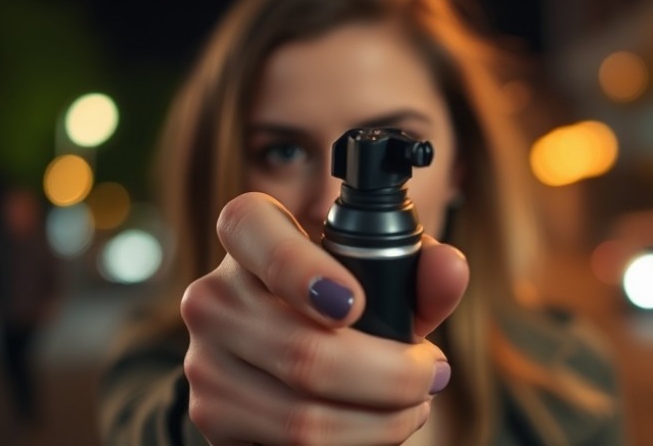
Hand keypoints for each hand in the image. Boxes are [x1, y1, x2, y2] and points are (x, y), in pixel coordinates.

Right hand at [180, 192, 468, 444]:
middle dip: (391, 374)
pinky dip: (353, 444)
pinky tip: (376, 425)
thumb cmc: (341, 300)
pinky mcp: (212, 417)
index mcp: (247, 235)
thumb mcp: (380, 276)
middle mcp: (211, 295)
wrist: (285, 356)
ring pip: (301, 415)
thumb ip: (420, 271)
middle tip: (429, 374)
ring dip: (381, 420)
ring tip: (413, 403)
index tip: (356, 305)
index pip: (249, 228)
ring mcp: (203, 361)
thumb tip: (449, 270)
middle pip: (301, 350)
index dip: (301, 270)